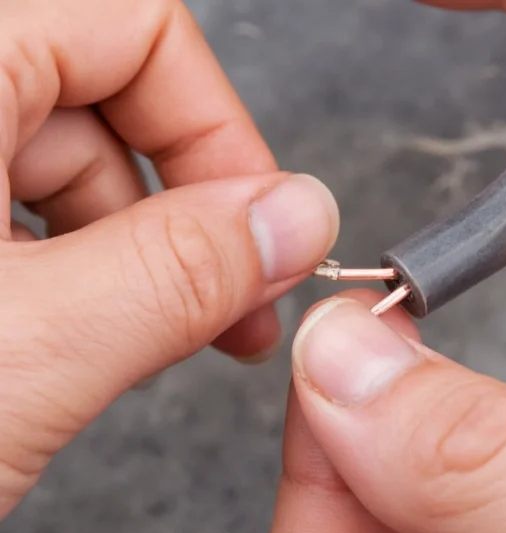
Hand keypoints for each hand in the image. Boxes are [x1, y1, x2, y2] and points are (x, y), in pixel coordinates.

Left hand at [0, 0, 338, 517]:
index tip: (256, 231)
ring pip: (63, 169)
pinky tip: (72, 338)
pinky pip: (14, 214)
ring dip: (128, 257)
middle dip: (179, 216)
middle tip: (218, 312)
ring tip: (138, 342)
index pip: (135, 26)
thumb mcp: (22, 349)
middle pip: (106, 103)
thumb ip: (177, 274)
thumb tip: (299, 221)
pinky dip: (68, 274)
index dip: (218, 129)